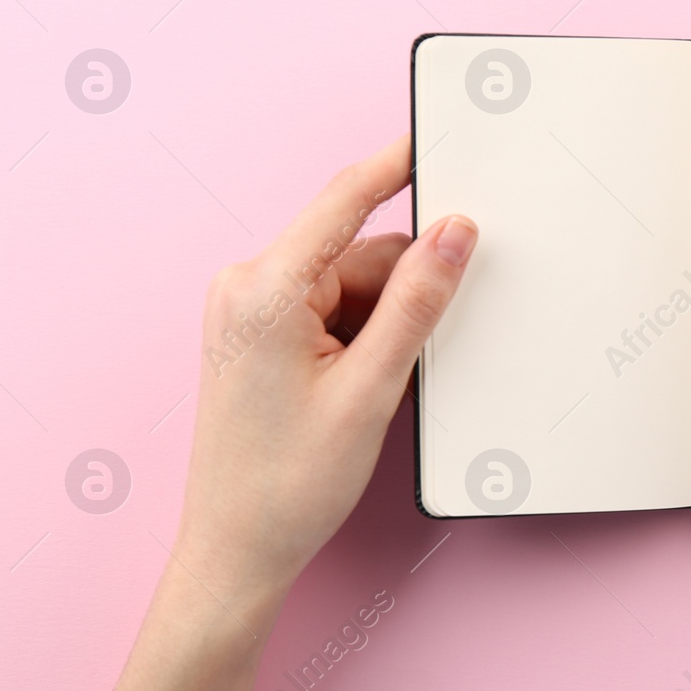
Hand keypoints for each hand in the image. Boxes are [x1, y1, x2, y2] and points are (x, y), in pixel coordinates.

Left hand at [174, 135, 476, 610]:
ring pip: (351, 284)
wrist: (235, 553)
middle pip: (359, 252)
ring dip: (383, 323)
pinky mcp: (259, 334)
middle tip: (417, 354)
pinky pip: (331, 309)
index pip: (345, 198)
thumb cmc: (286, 486)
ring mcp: (248, 311)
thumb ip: (417, 301)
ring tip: (375, 392)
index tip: (440, 136)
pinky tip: (364, 388)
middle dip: (404, 292)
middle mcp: (246, 288)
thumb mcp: (371, 389)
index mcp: (263, 290)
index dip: (399, 164)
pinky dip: (364, 337)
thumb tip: (455, 231)